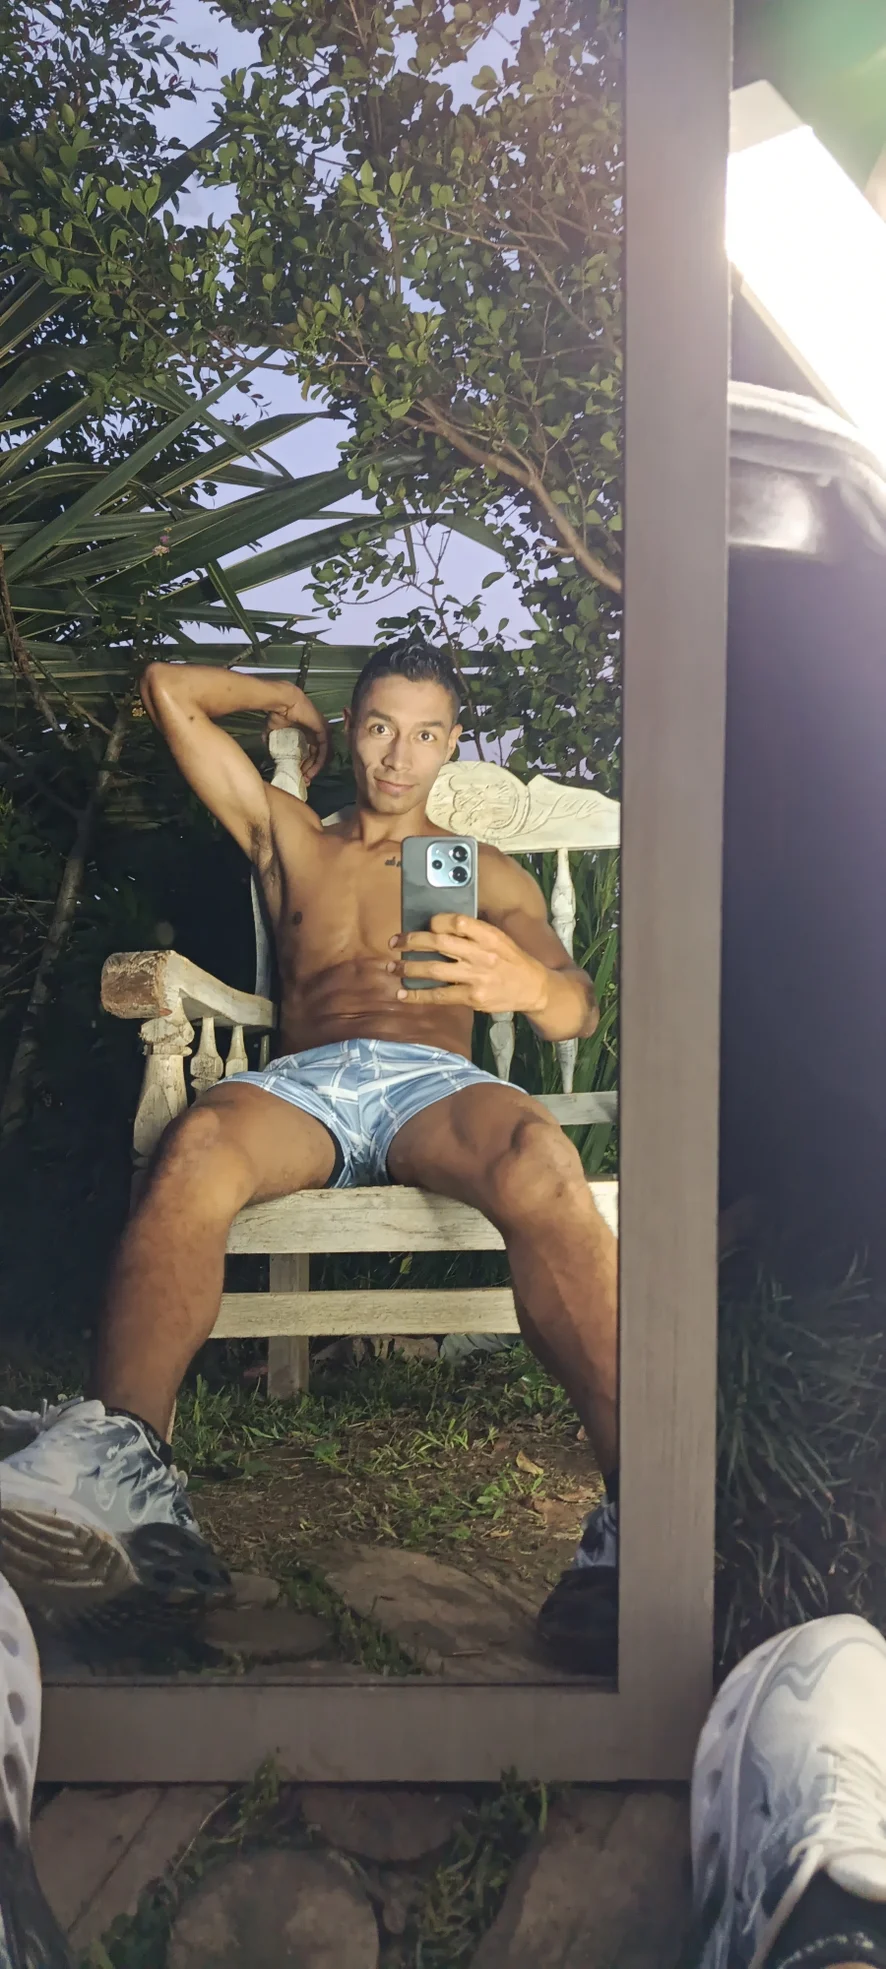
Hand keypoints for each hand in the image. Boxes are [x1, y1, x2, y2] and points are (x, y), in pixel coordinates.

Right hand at [263, 696, 329, 783]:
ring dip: (315, 768)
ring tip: (307, 778)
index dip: (304, 765)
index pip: (308, 752)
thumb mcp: (273, 731)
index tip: (298, 775)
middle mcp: (315, 733)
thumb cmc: (278, 714)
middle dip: (309, 769)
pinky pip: (324, 750)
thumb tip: (266, 750)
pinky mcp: (323, 730)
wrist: (283, 702)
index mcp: (305, 732)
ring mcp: (321, 731)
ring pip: (321, 755)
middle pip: (316, 756)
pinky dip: (320, 761)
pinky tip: (313, 770)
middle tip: (303, 781)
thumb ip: (271, 741)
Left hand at [388, 914, 549, 1013]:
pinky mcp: (473, 997)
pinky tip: (403, 993)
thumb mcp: (500, 939)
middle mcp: (482, 954)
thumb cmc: (513, 961)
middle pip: (439, 942)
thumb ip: (474, 933)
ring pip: (434, 969)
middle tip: (395, 943)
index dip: (435, 921)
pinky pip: (440, 995)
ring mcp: (477, 977)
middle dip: (411, 941)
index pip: (456, 921)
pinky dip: (418, 994)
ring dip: (409, 967)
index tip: (423, 925)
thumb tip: (438, 928)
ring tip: (392, 967)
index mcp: (489, 935)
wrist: (534, 989)